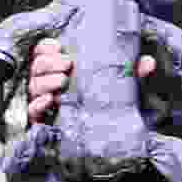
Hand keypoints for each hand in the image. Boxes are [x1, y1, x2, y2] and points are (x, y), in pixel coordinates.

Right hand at [25, 38, 155, 123]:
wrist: (105, 134)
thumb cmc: (107, 100)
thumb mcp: (120, 84)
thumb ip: (132, 72)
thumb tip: (148, 63)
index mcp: (62, 67)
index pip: (45, 51)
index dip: (47, 47)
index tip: (59, 47)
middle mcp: (49, 81)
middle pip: (38, 66)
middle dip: (50, 63)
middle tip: (67, 65)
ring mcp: (44, 99)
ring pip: (34, 86)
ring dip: (45, 82)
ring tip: (62, 82)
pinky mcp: (43, 119)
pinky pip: (33, 111)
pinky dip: (38, 105)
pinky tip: (48, 101)